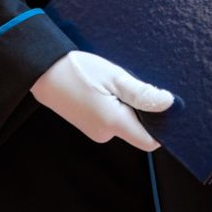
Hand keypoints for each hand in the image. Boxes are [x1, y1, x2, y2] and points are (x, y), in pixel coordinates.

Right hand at [31, 51, 174, 150]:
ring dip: (129, 106)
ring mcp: (95, 131)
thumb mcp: (114, 77)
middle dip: (145, 111)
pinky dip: (116, 106)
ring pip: (125, 123)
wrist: (42, 72)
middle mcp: (105, 134)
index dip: (163, 128)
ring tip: (117, 83)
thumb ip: (142, 93)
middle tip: (137, 84)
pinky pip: (112, 120)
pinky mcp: (89, 125)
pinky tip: (107, 88)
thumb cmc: (78, 71)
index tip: (168, 107)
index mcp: (113, 123)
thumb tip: (169, 104)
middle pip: (139, 130)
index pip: (150, 141)